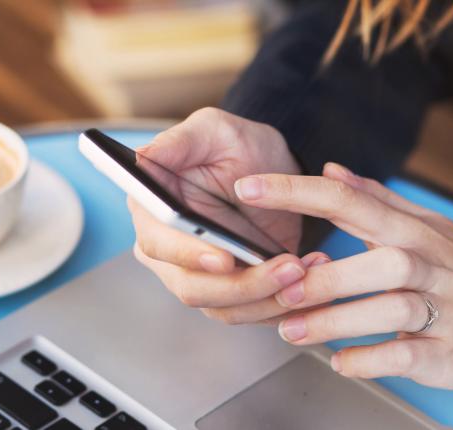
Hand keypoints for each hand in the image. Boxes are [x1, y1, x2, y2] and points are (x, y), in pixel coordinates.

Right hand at [130, 107, 323, 322]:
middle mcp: (168, 250)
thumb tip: (140, 158)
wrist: (274, 169)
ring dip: (269, 297)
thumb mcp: (213, 130)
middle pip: (193, 287)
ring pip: (225, 307)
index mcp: (152, 211)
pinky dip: (283, 304)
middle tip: (288, 267)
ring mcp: (199, 276)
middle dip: (243, 284)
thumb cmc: (238, 144)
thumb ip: (178, 142)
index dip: (188, 255)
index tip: (223, 258)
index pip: (158, 244)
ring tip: (306, 269)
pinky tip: (312, 279)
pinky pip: (252, 313)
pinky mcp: (232, 292)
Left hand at [233, 162, 452, 388]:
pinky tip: (341, 362)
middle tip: (278, 289)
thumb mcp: (427, 226)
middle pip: (375, 259)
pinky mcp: (449, 351)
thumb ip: (375, 200)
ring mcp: (441, 308)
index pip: (348, 200)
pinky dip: (369, 360)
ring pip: (389, 308)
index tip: (247, 188)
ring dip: (335, 321)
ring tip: (294, 332)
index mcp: (411, 230)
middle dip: (321, 276)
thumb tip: (330, 171)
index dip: (295, 192)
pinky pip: (406, 354)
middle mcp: (426, 264)